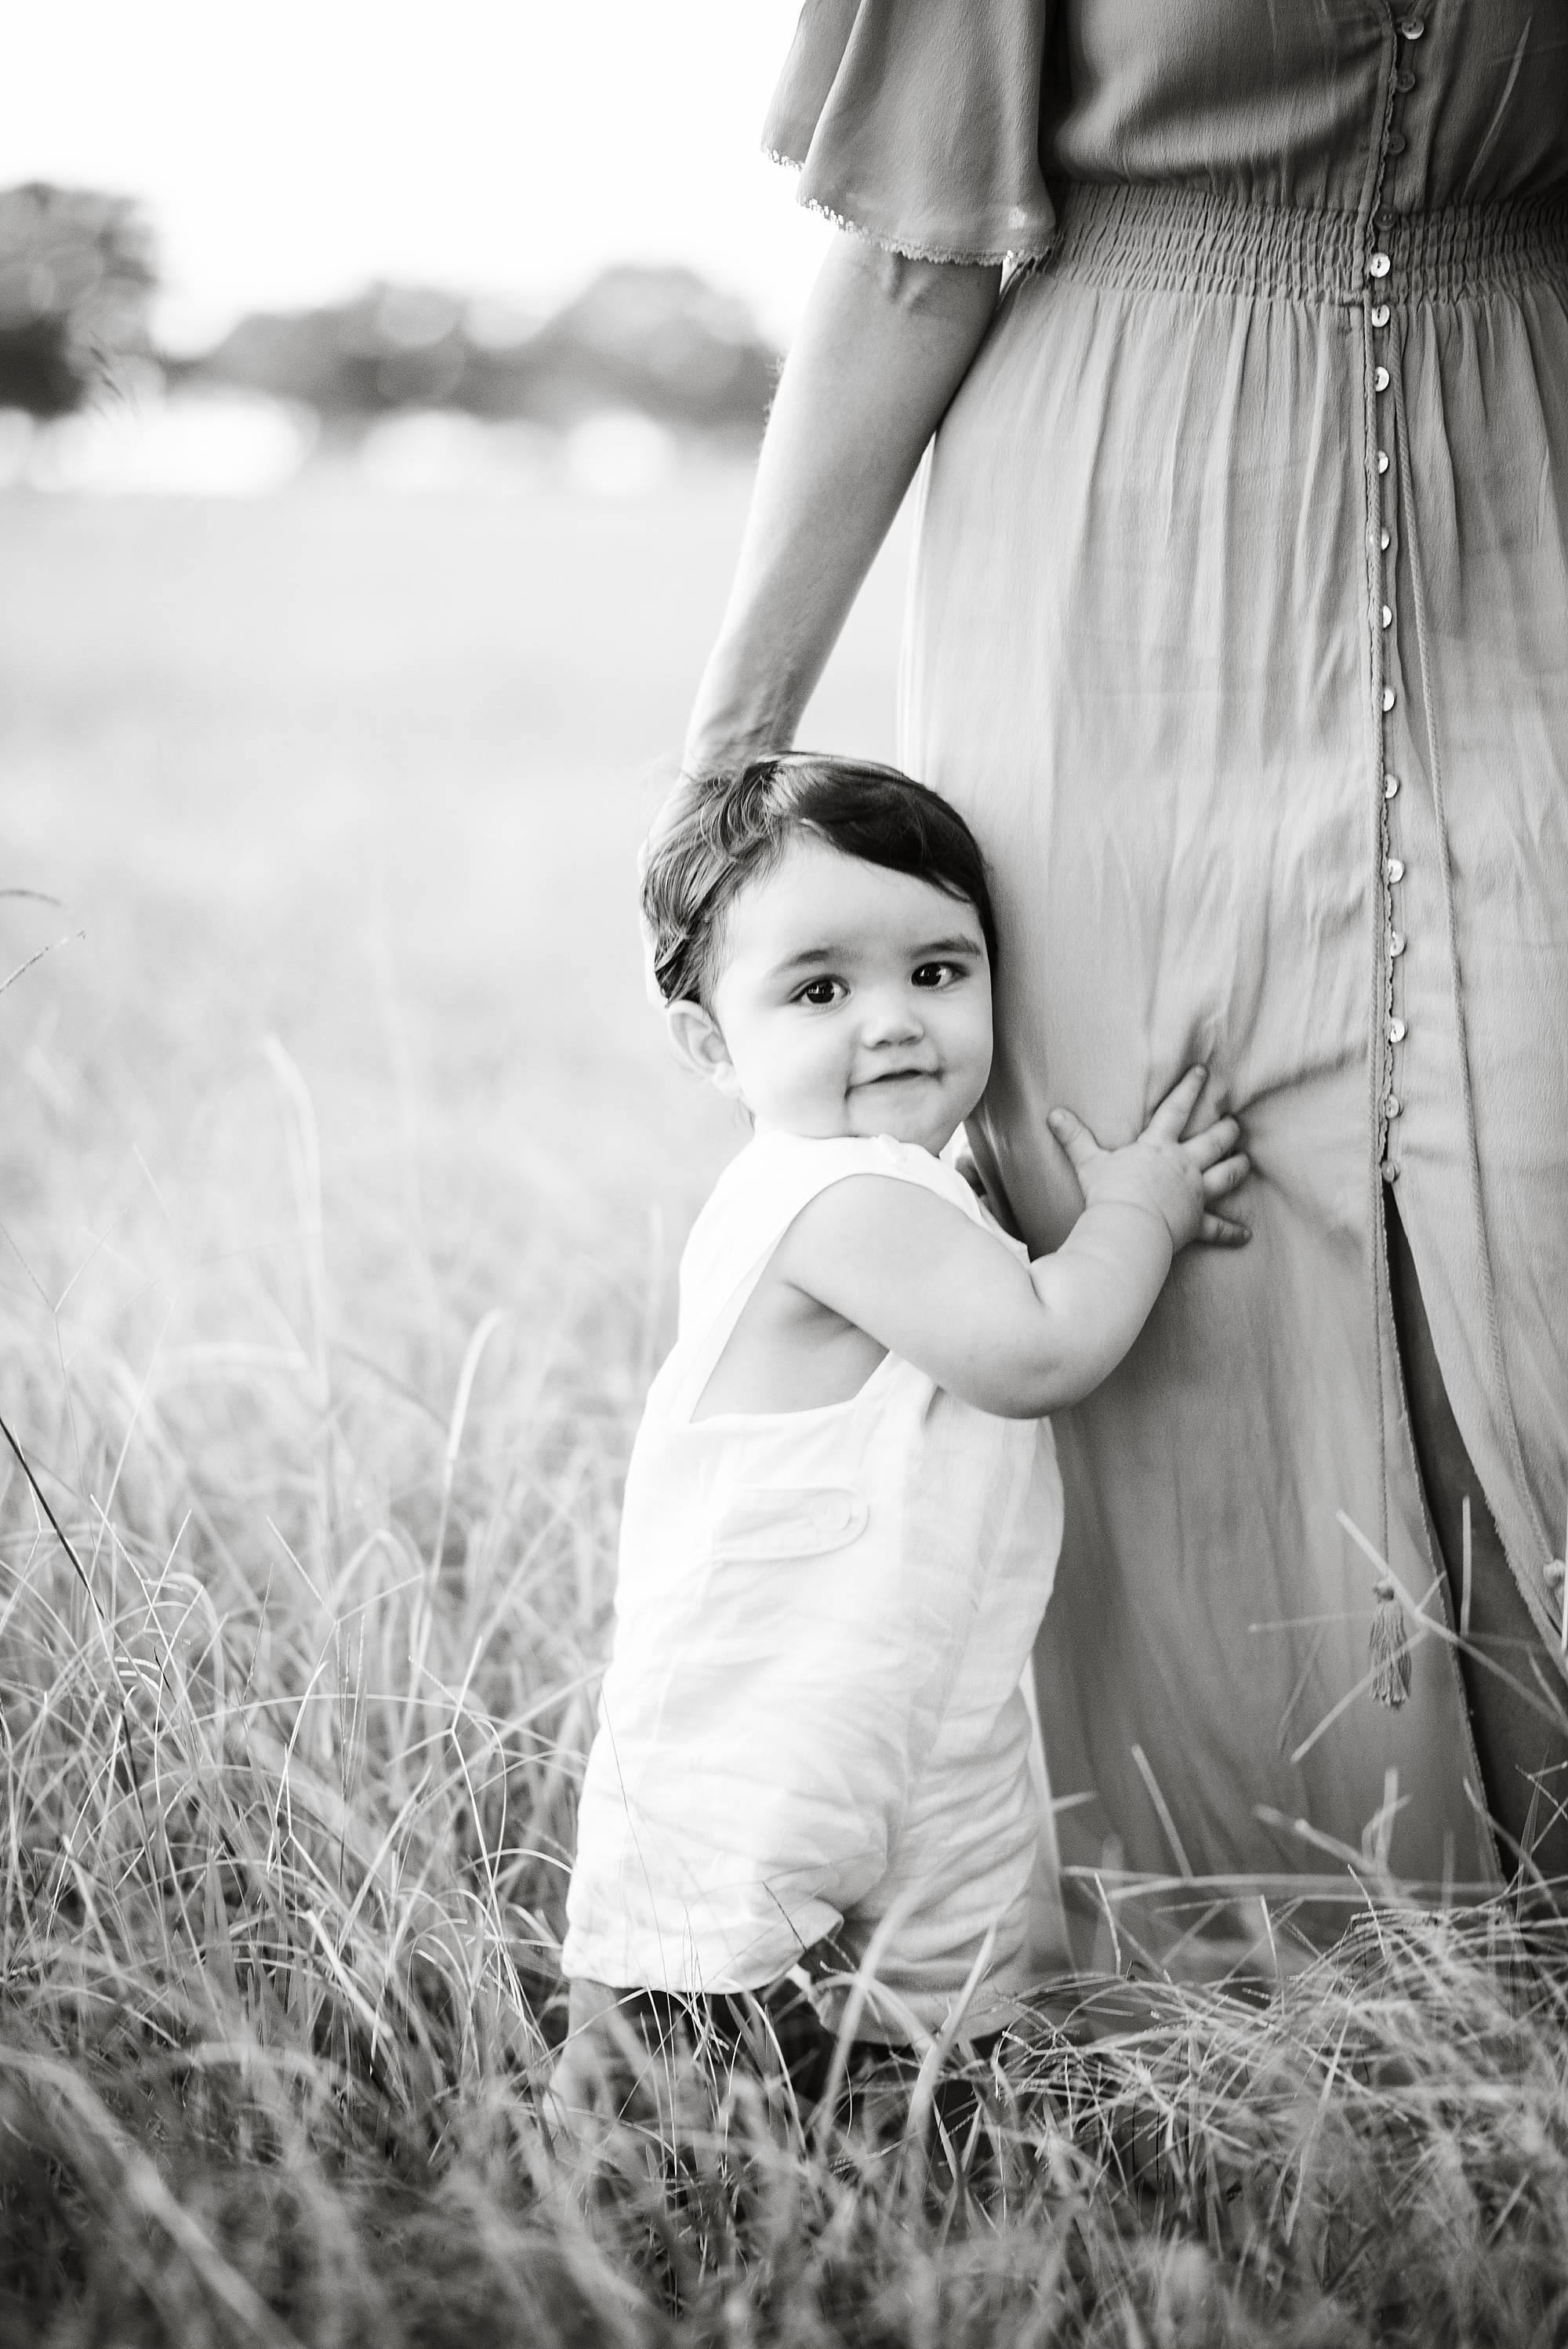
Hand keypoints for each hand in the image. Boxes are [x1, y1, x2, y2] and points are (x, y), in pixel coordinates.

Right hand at [1047, 1066, 1249, 1251]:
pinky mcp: (1196, 1222)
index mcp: (1159, 1147)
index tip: (1204, 1071)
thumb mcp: (1088, 1162)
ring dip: (1237, 1167)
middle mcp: (1184, 1166)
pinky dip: (1232, 1232)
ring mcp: (1194, 1194)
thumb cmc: (1109, 1194)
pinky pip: (1218, 1227)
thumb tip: (1053, 1114)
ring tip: (1245, 1160)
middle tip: (1234, 1122)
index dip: (1190, 1087)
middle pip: (1213, 1141)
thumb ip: (1074, 1137)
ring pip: (1226, 1176)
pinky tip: (1246, 1235)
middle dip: (1226, 1130)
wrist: (1128, 1228)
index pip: (1177, 1109)